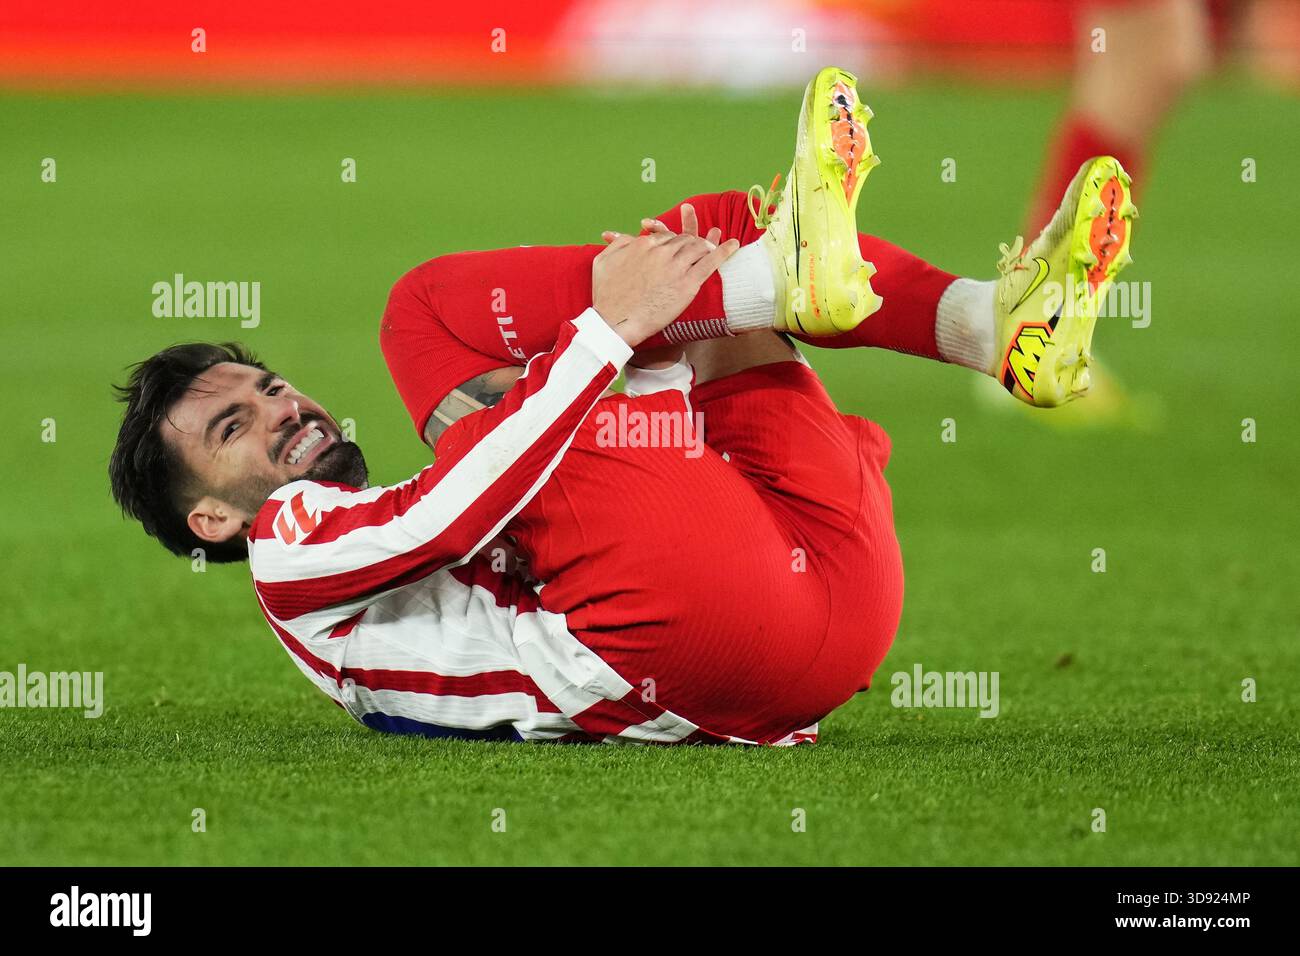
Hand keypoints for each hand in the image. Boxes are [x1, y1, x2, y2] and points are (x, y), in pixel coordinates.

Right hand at [592, 206, 738, 346]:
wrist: (615, 322)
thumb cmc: (606, 296)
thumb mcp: (603, 262)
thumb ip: (617, 245)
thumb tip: (629, 237)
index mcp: (644, 245)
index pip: (665, 236)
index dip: (672, 241)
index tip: (675, 246)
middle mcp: (662, 252)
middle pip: (683, 240)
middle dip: (691, 240)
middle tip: (698, 244)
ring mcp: (676, 267)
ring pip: (698, 248)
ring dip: (708, 244)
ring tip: (714, 245)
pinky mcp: (688, 284)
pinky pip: (711, 263)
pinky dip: (725, 251)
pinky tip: (734, 244)